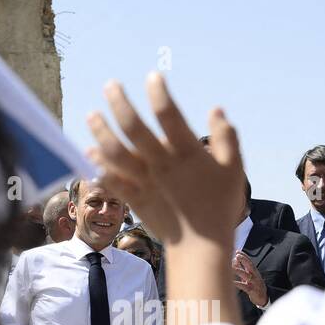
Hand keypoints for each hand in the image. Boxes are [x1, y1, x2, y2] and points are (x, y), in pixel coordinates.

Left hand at [86, 74, 246, 246]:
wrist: (201, 248)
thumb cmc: (220, 206)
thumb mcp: (233, 170)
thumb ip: (226, 138)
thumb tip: (216, 110)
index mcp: (186, 154)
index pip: (169, 115)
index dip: (159, 94)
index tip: (153, 77)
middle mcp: (161, 165)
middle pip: (134, 129)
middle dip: (120, 103)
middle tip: (110, 85)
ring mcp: (145, 182)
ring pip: (116, 153)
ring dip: (101, 132)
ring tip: (92, 115)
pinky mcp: (135, 199)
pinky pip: (113, 180)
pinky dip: (99, 167)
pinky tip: (91, 154)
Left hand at [232, 252, 267, 306]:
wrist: (263, 298)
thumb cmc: (254, 285)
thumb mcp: (248, 275)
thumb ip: (242, 268)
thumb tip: (234, 259)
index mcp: (254, 271)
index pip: (249, 261)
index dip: (244, 256)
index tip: (238, 251)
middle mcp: (255, 276)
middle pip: (250, 266)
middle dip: (244, 260)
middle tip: (237, 256)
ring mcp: (254, 283)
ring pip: (247, 275)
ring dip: (240, 271)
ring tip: (232, 267)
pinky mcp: (252, 291)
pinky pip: (244, 287)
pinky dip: (238, 284)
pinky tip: (232, 282)